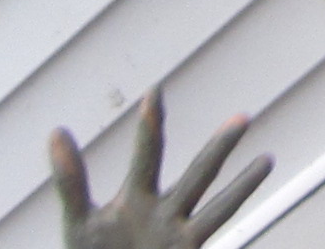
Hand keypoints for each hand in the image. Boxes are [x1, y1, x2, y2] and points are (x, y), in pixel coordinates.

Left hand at [48, 90, 270, 248]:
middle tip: (242, 117)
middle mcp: (164, 212)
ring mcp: (179, 236)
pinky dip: (235, 210)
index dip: (151, 125)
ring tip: (267, 160)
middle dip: (219, 147)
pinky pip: (216, 229)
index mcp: (136, 198)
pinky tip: (255, 199)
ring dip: (242, 186)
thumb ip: (71, 180)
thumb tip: (56, 130)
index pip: (149, 154)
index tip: (156, 90)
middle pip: (198, 173)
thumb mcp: (78, 222)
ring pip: (219, 207)